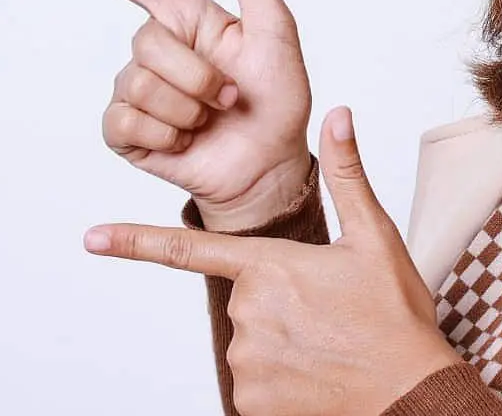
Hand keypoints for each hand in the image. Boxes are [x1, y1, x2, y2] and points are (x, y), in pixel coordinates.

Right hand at [24, 0, 311, 228]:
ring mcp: (135, 90)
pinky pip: (125, 122)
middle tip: (228, 95)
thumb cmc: (277, 98)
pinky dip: (166, 134)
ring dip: (188, 109)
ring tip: (210, 118)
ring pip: (140, 85)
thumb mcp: (274, 29)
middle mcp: (154, 49)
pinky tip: (185, 140)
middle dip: (198, 75)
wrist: (270, 166)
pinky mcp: (125, 131)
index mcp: (183, 17)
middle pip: (146, 43)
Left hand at [84, 107, 463, 415]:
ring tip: (330, 343)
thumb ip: (347, 175)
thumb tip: (338, 115)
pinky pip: (257, 382)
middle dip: (282, 300)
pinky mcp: (251, 403)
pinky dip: (283, 377)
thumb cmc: (395, 315)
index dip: (133, 242)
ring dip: (284, 339)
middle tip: (329, 312)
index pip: (187, 249)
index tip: (90, 237)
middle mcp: (248, 312)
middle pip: (248, 296)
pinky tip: (318, 374)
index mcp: (269, 266)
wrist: (411, 393)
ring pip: (254, 339)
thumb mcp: (374, 237)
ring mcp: (246, 361)